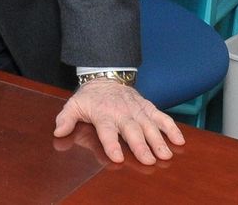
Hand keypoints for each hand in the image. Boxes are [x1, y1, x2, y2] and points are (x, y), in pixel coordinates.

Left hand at [52, 80, 183, 164]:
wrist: (106, 77)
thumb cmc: (90, 97)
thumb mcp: (73, 105)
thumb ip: (66, 119)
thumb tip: (58, 132)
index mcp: (103, 115)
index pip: (107, 131)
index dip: (111, 144)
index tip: (117, 158)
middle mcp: (122, 113)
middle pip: (132, 130)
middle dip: (141, 145)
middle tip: (150, 159)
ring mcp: (137, 110)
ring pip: (149, 125)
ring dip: (159, 140)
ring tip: (166, 154)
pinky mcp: (147, 107)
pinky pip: (161, 117)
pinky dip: (171, 127)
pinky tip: (179, 140)